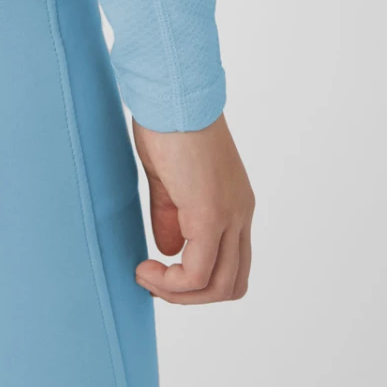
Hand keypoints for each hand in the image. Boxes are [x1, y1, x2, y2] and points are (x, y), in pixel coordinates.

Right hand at [131, 112, 253, 303]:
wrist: (171, 90)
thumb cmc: (165, 120)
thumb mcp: (167, 177)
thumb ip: (171, 215)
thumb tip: (169, 251)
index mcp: (233, 202)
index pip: (230, 262)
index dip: (196, 279)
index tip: (158, 270)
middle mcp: (240, 212)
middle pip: (232, 283)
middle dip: (191, 296)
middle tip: (154, 282)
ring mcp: (230, 215)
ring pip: (219, 286)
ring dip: (179, 295)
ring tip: (146, 277)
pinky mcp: (210, 215)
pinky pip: (197, 273)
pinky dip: (171, 284)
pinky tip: (146, 269)